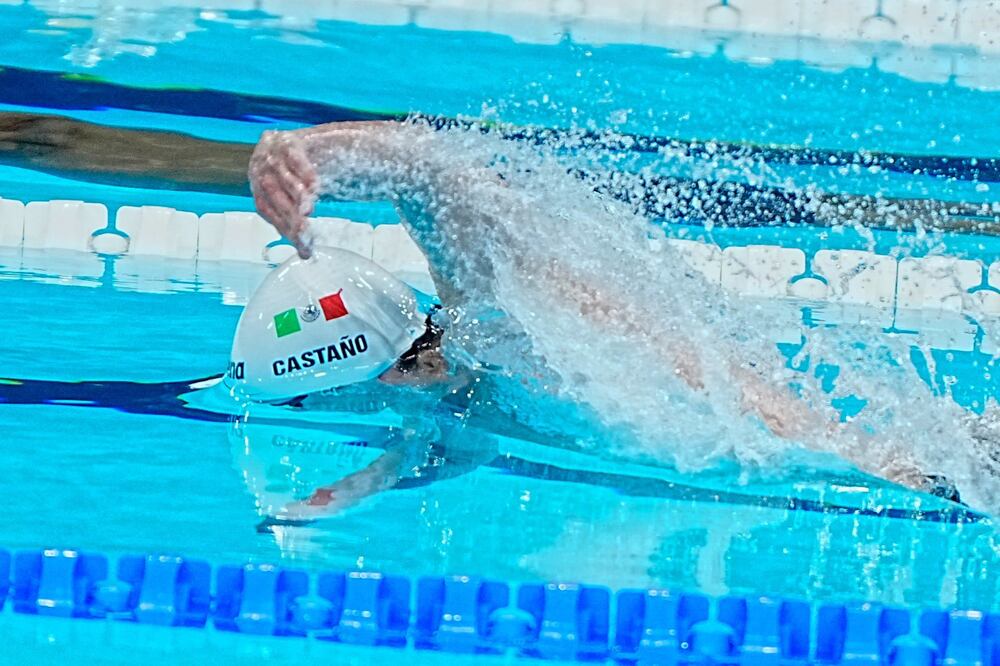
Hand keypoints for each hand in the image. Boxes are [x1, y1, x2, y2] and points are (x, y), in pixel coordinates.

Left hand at [249, 130, 317, 258]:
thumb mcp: (296, 200)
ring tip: (308, 211)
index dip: (282, 226)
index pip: (266, 209)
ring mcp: (272, 153)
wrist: (311, 140)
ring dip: (295, 194)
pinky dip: (304, 172)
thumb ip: (299, 224)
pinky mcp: (289, 140)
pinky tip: (315, 186)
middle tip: (305, 232)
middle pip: (274, 195)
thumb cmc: (300, 175)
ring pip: (283, 177)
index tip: (301, 241)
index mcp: (258, 186)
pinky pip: (294, 157)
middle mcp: (260, 168)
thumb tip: (306, 256)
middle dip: (290, 215)